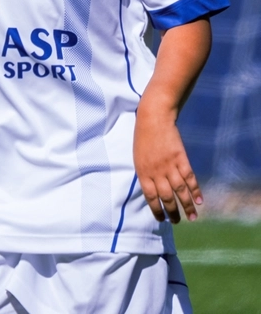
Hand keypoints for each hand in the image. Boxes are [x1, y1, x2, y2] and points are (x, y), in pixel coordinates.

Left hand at [134, 97, 201, 223]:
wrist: (154, 116)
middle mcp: (156, 171)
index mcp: (142, 171)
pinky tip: (199, 201)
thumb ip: (146, 172)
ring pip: (180, 191)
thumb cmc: (143, 135)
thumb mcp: (138, 155)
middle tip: (177, 222)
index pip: (150, 197)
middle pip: (166, 197)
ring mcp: (169, 165)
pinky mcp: (181, 158)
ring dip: (187, 206)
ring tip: (192, 218)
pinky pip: (189, 178)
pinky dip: (195, 190)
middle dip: (172, 212)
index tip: (162, 219)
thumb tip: (153, 190)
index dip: (157, 210)